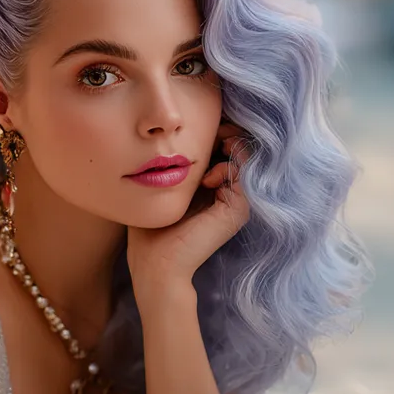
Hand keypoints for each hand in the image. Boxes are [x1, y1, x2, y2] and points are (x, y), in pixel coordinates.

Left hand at [127, 124, 250, 299]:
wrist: (157, 266)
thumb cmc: (150, 231)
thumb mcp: (160, 189)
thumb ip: (171, 166)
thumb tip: (172, 138)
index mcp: (210, 189)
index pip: (219, 148)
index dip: (213, 132)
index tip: (199, 126)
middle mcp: (227, 194)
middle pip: (236, 148)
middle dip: (225, 132)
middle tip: (213, 132)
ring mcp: (236, 202)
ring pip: (244, 156)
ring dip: (228, 146)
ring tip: (210, 157)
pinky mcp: (238, 209)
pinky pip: (243, 172)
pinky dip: (229, 166)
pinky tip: (207, 179)